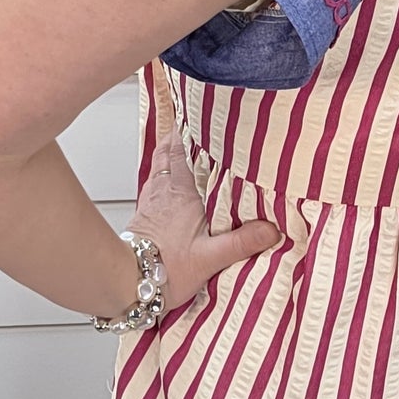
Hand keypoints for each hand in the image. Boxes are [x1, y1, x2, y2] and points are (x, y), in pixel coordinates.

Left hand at [126, 130, 282, 309]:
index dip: (188, 131)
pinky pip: (153, 185)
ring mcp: (150, 203)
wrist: (126, 284)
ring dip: (168, 153)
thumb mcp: (210, 258)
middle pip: (168, 153)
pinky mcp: (142, 217)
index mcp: (181, 194)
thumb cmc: (165, 270)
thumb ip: (242, 242)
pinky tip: (168, 182)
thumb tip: (272, 229)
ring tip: (179, 143)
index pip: (182, 151)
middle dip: (179, 137)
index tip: (198, 114)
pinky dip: (161, 175)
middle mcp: (163, 192)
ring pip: (158, 167)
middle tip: (192, 122)